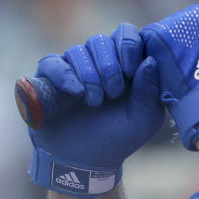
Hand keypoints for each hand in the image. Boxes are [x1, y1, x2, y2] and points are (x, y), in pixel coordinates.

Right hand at [27, 23, 164, 196]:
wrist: (85, 164)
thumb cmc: (119, 139)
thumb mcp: (144, 119)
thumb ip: (150, 90)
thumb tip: (150, 60)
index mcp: (123, 64)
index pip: (126, 34)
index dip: (128, 45)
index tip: (130, 70)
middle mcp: (96, 61)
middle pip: (101, 40)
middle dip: (109, 65)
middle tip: (113, 92)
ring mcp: (71, 69)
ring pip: (77, 50)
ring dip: (89, 74)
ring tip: (94, 101)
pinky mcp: (48, 81)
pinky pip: (51, 63)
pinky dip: (64, 74)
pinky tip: (76, 92)